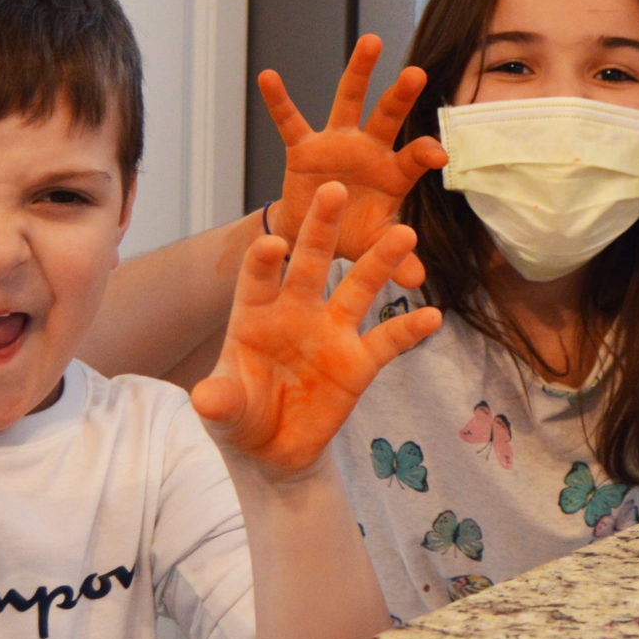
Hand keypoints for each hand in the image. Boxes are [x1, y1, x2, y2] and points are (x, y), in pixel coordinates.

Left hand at [192, 182, 442, 474]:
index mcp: (256, 312)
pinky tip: (431, 316)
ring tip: (404, 234)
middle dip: (321, 227)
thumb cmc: (241, 414)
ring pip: (357, 288)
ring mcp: (331, 333)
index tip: (273, 244)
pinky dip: (409, 329)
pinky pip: (388, 341)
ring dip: (379, 262)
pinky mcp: (358, 363)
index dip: (264, 261)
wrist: (273, 448)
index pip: (258, 277)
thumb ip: (220, 400)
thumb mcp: (224, 410)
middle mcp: (297, 311)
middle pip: (310, 261)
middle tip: (334, 190)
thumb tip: (206, 399)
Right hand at [262, 35, 447, 288]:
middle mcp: (369, 150)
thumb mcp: (372, 248)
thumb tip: (418, 281)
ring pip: (349, 101)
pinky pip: (290, 121)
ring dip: (359, 72)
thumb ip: (394, 258)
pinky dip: (278, 99)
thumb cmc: (354, 234)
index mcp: (393, 174)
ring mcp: (337, 143)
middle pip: (388, 118)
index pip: (414, 158)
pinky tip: (268, 75)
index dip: (425, 153)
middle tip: (417, 73)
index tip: (438, 152)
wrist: (315, 235)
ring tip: (372, 41)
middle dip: (401, 97)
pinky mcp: (304, 147)